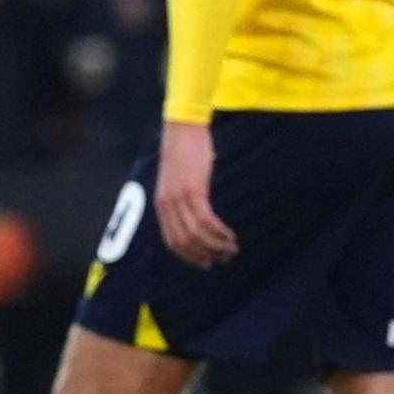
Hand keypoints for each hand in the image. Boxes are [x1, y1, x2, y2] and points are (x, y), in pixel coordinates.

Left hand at [156, 121, 237, 267]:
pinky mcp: (194, 190)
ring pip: (196, 234)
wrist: (182, 130)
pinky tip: (231, 234)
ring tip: (232, 249)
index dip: (190, 256)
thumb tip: (196, 213)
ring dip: (216, 246)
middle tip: (223, 259)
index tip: (206, 263)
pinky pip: (206, 220)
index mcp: (161, 206)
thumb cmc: (184, 152)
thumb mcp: (177, 180)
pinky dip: (219, 232)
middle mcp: (167, 207)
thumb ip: (181, 198)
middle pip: (184, 242)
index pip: (172, 242)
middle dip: (205, 255)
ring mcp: (179, 199)